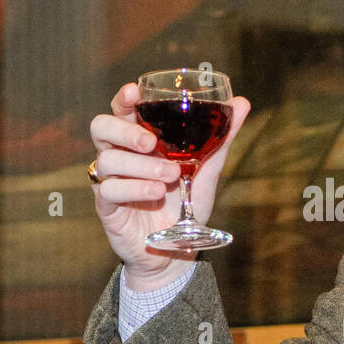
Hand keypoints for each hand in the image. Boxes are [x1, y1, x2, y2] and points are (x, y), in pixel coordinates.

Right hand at [89, 81, 250, 289]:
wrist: (178, 250)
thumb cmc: (186, 205)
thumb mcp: (207, 170)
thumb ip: (222, 138)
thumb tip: (242, 102)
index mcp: (138, 141)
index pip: (121, 110)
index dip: (123, 99)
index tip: (135, 93)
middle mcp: (121, 156)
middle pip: (101, 127)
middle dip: (124, 130)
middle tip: (151, 142)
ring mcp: (110, 181)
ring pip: (107, 160)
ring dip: (141, 165)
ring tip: (171, 177)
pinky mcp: (107, 207)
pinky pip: (109, 190)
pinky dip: (134, 188)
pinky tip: (156, 192)